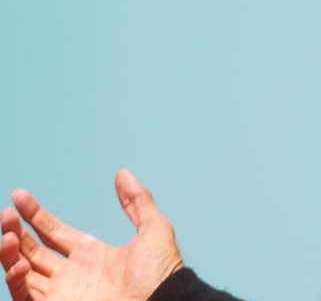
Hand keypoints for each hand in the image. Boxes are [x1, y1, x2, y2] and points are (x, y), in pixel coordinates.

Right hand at [1, 170, 183, 300]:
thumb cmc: (162, 273)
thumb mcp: (153, 229)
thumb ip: (138, 201)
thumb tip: (123, 173)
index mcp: (91, 254)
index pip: (53, 232)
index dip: (35, 215)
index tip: (18, 195)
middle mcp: (73, 273)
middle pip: (33, 251)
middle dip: (15, 231)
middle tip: (5, 214)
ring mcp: (64, 293)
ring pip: (22, 273)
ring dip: (10, 254)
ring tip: (7, 235)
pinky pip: (26, 296)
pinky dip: (16, 281)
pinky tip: (19, 264)